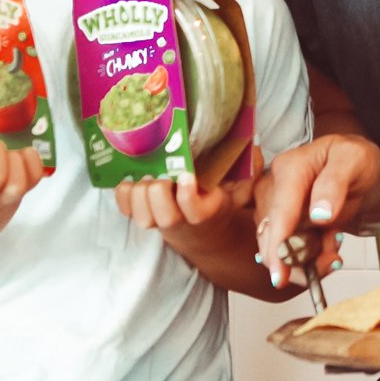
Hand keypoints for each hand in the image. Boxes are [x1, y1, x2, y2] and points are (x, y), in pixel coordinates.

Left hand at [112, 169, 252, 249]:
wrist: (204, 231)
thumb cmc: (221, 199)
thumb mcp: (243, 185)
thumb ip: (250, 168)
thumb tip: (255, 149)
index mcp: (208, 212)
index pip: (194, 211)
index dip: (187, 194)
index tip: (186, 175)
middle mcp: (181, 222)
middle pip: (162, 213)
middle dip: (159, 188)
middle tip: (163, 169)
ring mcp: (159, 222)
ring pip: (141, 214)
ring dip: (140, 190)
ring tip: (147, 173)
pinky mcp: (143, 217)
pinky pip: (125, 209)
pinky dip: (124, 193)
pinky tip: (131, 178)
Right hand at [254, 133, 379, 289]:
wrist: (354, 166)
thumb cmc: (353, 157)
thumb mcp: (354, 159)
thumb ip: (335, 183)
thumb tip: (319, 215)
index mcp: (289, 169)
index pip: (280, 212)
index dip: (278, 245)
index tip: (281, 275)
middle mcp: (274, 189)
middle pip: (273, 237)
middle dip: (299, 259)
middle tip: (333, 260)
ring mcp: (276, 208)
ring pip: (279, 250)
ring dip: (307, 260)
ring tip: (334, 250)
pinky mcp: (283, 225)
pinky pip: (289, 252)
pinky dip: (310, 259)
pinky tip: (329, 247)